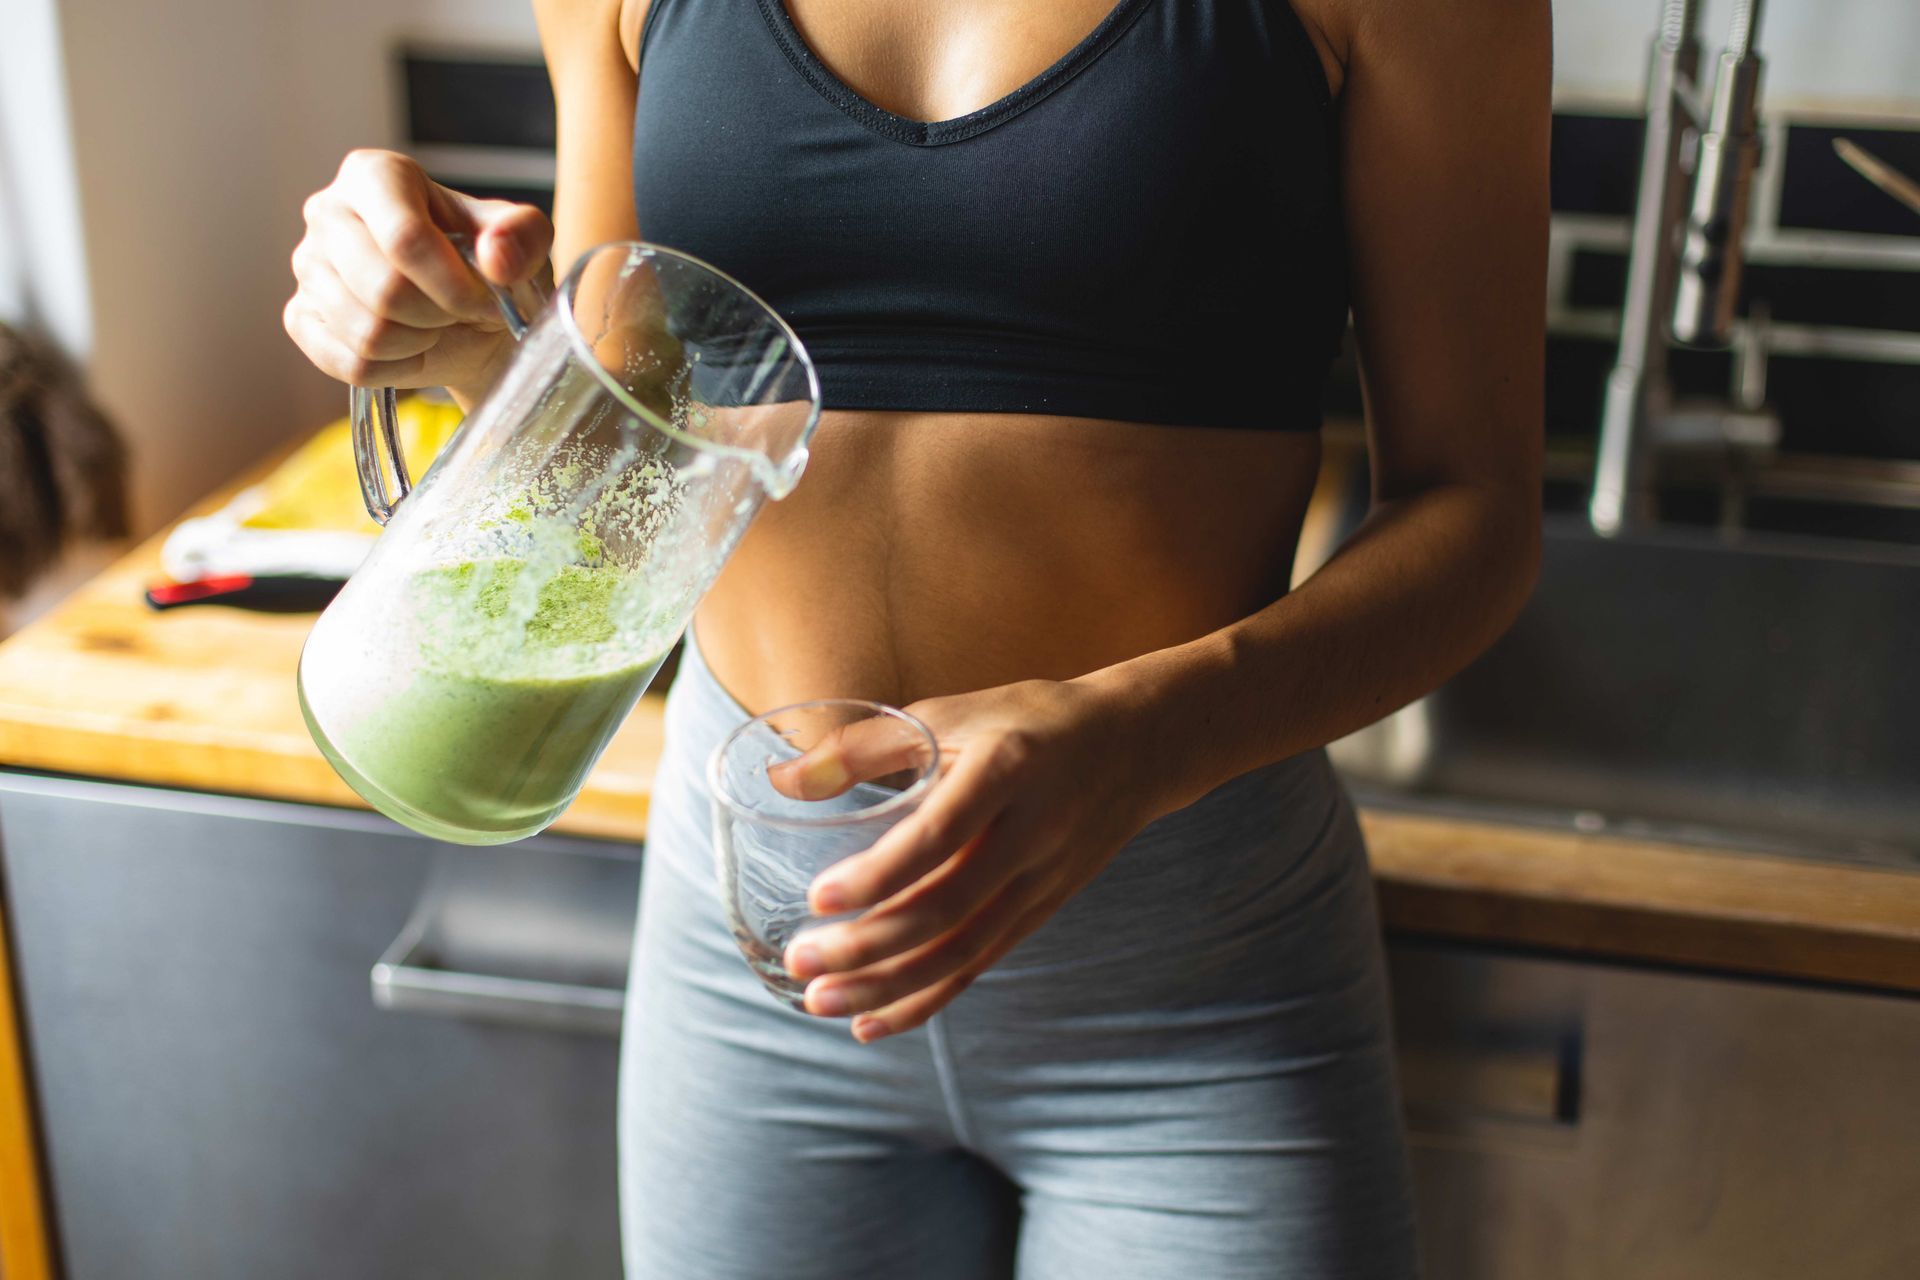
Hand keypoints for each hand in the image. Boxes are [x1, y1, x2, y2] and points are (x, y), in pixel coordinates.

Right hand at [284, 149, 553, 402]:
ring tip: (435, 324)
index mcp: (376, 175)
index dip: (454, 286)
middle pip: (384, 289)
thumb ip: (524, 236)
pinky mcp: (301, 318)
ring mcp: (308, 267)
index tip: (487, 302)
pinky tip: (410, 346)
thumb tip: (496, 256)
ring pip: (367, 332)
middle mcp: (328, 212)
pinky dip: (395, 368)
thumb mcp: (524, 241)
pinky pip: (351, 363)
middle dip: (439, 316)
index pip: (405, 238)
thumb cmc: (489, 268)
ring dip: (419, 342)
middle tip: (460, 312)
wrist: (470, 318)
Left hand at [769, 677, 1165, 1041]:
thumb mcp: (953, 713)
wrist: (1137, 748)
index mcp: (1007, 770)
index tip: (819, 897)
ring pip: (960, 952)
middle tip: (800, 959)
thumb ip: (864, 745)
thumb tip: (780, 780)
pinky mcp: (1041, 912)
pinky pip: (978, 966)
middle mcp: (1030, 834)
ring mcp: (1041, 882)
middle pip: (945, 909)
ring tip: (820, 1002)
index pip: (938, 835)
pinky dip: (925, 1000)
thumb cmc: (1029, 720)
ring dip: (887, 986)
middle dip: (868, 946)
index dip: (879, 874)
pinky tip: (872, 1023)